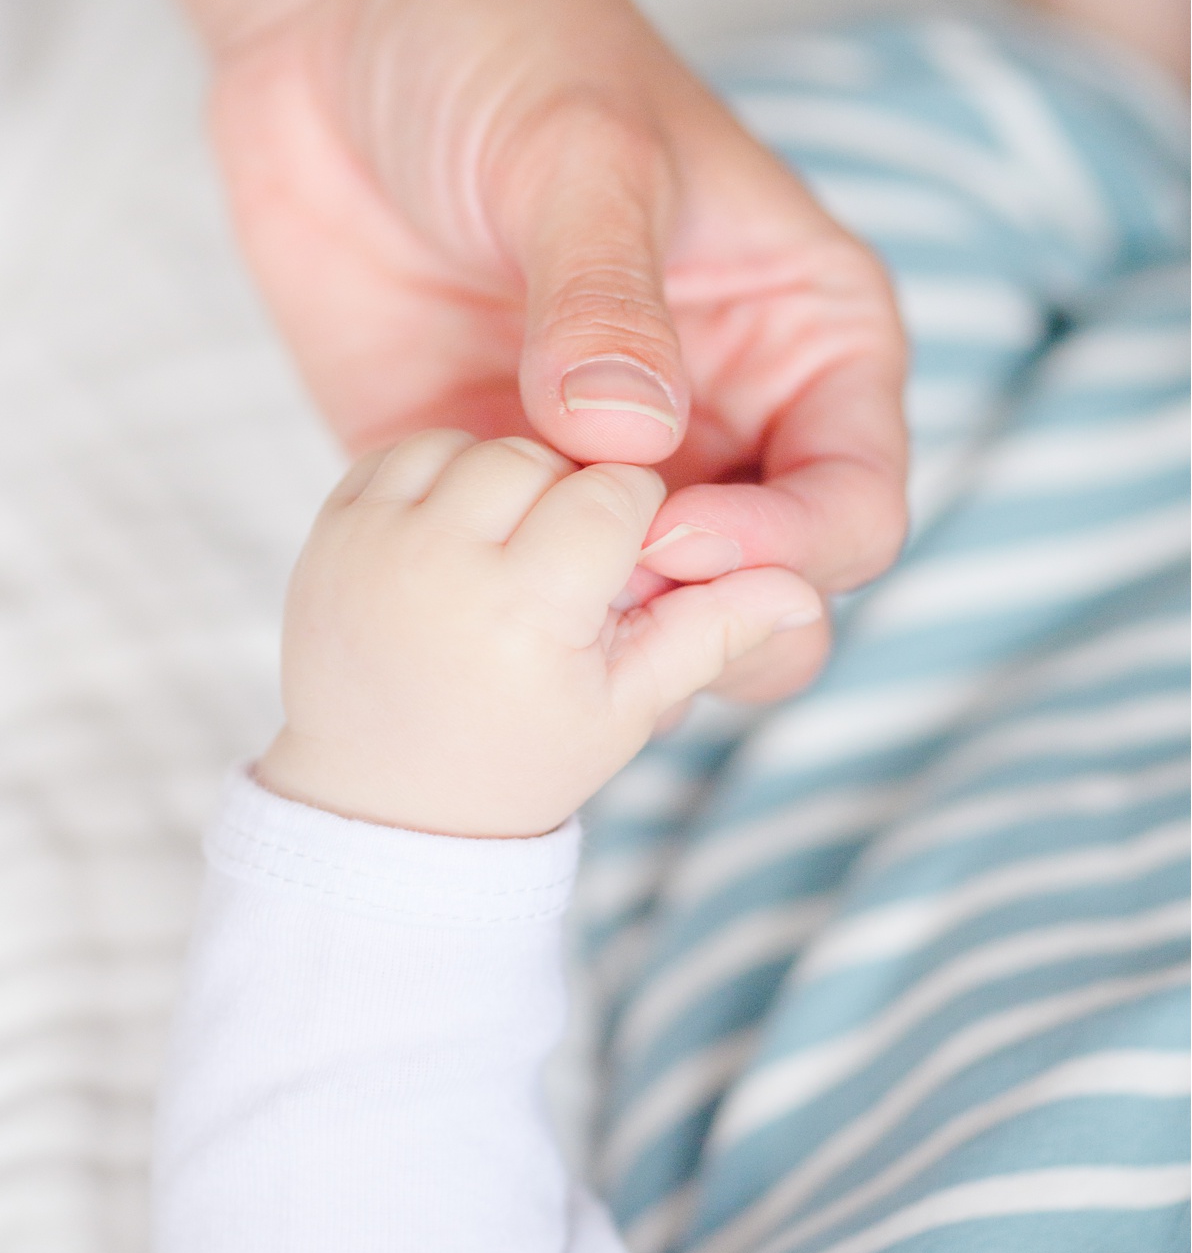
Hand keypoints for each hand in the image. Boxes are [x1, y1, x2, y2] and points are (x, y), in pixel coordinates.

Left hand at [210, 0, 907, 702]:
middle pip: (771, 591)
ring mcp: (612, 459)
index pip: (856, 505)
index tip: (663, 532)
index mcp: (812, 339)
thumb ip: (608, 296)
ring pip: (645, 613)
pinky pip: (510, 580)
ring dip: (587, 621)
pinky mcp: (491, 474)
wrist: (341, 2)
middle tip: (594, 593)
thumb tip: (629, 440)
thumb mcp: (579, 149)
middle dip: (700, 620)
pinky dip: (481, 592)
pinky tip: (428, 541)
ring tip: (508, 571)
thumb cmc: (506, 38)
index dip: (781, 549)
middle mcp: (730, 418)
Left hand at [256, 432, 821, 838]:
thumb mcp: (626, 706)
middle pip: (548, 460)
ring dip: (511, 485)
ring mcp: (375, 537)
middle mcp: (439, 563)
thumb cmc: (521, 760)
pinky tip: (464, 539)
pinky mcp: (329, 525)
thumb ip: (708, 630)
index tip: (622, 569)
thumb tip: (801, 594)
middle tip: (563, 577)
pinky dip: (446, 477)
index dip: (639, 522)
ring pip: (480, 447)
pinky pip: (411, 453)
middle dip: (572, 503)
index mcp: (525, 611)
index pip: (616, 496)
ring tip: (516, 559)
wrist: (374, 806)